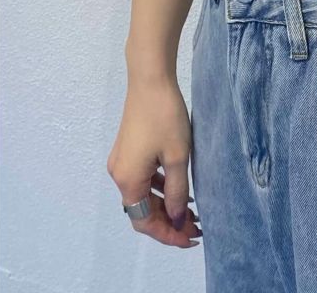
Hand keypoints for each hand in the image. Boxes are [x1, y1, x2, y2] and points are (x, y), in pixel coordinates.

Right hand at [106, 78, 201, 247]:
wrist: (150, 80)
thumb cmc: (165, 116)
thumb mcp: (178, 156)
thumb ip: (177, 191)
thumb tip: (178, 218)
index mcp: (128, 181)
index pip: (145, 222)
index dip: (168, 233)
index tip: (192, 238)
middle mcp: (119, 174)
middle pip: (143, 210)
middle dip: (169, 220)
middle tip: (197, 225)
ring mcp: (122, 161)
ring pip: (144, 194)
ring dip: (166, 204)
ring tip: (193, 209)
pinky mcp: (128, 149)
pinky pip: (143, 178)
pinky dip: (160, 187)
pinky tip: (179, 186)